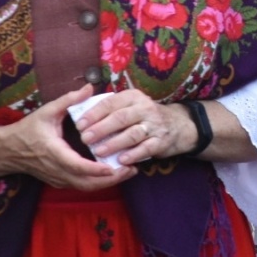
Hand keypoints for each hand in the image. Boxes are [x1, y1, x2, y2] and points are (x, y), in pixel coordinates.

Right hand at [0, 85, 134, 189]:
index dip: (95, 169)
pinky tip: (113, 173)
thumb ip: (68, 100)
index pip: (76, 165)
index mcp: (54, 152)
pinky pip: (81, 186)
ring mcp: (58, 179)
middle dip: (110, 179)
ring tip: (128, 172)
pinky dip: (98, 183)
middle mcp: (57, 170)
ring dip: (107, 183)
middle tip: (132, 170)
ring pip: (85, 187)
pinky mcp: (59, 182)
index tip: (113, 167)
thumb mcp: (46, 111)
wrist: (7, 151)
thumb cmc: (27, 130)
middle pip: (86, 183)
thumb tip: (90, 87)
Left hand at [77, 89, 198, 164]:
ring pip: (132, 134)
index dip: (94, 114)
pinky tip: (121, 160)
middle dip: (101, 129)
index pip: (110, 103)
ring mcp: (154, 125)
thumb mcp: (129, 105)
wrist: (177, 125)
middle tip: (85, 139)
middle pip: (120, 118)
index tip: (79, 125)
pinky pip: (146, 148)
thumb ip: (109, 108)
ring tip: (99, 151)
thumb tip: (80, 111)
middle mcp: (144, 108)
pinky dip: (133, 154)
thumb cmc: (143, 116)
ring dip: (114, 143)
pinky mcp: (161, 141)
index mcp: (132, 97)